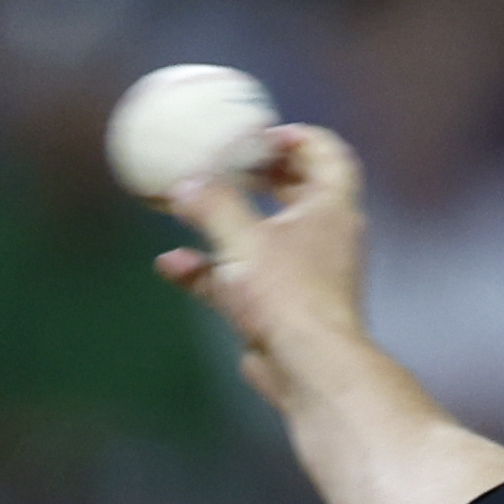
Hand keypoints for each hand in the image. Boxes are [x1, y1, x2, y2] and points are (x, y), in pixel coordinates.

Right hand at [155, 124, 374, 412]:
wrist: (309, 370)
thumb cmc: (289, 296)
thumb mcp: (243, 237)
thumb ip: (211, 204)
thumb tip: (184, 183)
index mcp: (332, 209)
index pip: (328, 155)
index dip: (297, 137)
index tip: (259, 133)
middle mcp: (324, 239)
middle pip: (296, 191)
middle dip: (257, 174)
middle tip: (224, 161)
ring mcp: (302, 276)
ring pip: (263, 237)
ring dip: (224, 221)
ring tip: (185, 205)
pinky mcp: (278, 310)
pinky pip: (239, 280)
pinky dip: (208, 270)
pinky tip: (171, 264)